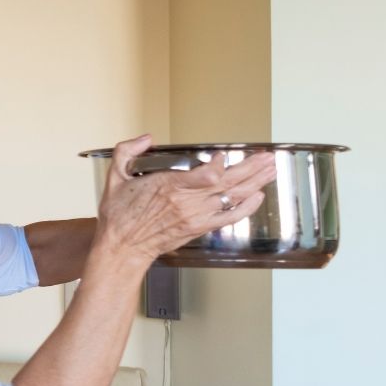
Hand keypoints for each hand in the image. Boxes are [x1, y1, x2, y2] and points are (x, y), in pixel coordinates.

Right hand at [95, 135, 277, 261]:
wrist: (122, 247)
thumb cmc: (119, 217)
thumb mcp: (114, 178)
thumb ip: (126, 151)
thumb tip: (146, 138)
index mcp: (168, 187)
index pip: (207, 175)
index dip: (220, 164)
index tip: (221, 155)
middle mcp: (187, 202)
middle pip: (228, 183)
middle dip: (251, 168)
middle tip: (266, 156)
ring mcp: (197, 216)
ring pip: (233, 197)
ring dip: (255, 182)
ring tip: (271, 169)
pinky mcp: (200, 227)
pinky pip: (230, 217)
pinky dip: (248, 207)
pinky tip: (258, 196)